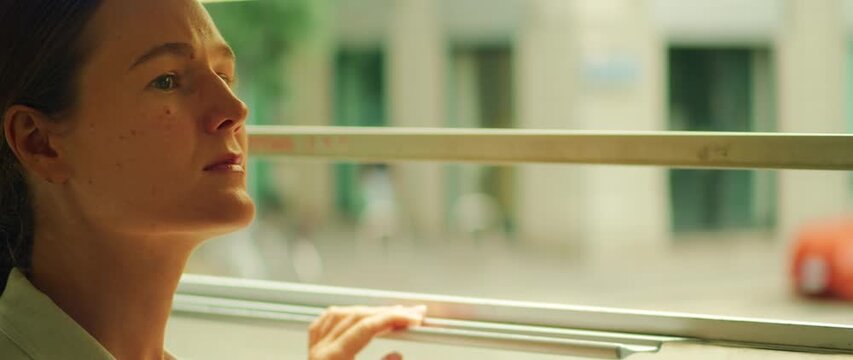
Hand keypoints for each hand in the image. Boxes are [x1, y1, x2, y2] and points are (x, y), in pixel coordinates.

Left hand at [308, 305, 426, 359]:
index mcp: (332, 358)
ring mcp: (313, 350)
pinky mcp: (311, 353)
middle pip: (357, 316)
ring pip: (340, 315)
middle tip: (412, 312)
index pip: (367, 326)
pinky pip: (324, 323)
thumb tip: (396, 355)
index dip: (393, 318)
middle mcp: (320, 351)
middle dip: (387, 312)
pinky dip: (342, 315)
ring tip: (389, 313)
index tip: (414, 317)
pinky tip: (352, 314)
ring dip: (368, 310)